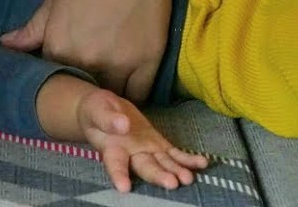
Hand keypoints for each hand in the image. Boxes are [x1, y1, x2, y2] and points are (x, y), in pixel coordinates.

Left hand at [2, 0, 175, 100]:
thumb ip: (32, 29)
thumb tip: (5, 45)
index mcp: (57, 47)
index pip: (53, 80)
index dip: (61, 80)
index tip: (67, 80)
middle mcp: (85, 62)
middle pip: (82, 94)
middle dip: (83, 93)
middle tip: (88, 88)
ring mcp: (118, 65)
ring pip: (110, 98)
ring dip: (108, 98)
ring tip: (109, 96)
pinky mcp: (147, 63)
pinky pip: (139, 94)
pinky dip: (134, 95)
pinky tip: (131, 88)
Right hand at [78, 88, 207, 191]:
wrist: (104, 109)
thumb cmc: (95, 111)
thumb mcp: (97, 110)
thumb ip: (108, 119)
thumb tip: (123, 125)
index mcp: (112, 148)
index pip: (115, 164)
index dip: (119, 176)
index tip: (124, 188)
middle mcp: (131, 155)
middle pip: (145, 167)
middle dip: (158, 176)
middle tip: (171, 183)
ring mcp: (147, 151)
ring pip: (162, 164)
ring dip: (176, 171)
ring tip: (188, 179)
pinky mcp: (158, 144)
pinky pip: (174, 154)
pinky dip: (187, 159)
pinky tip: (201, 164)